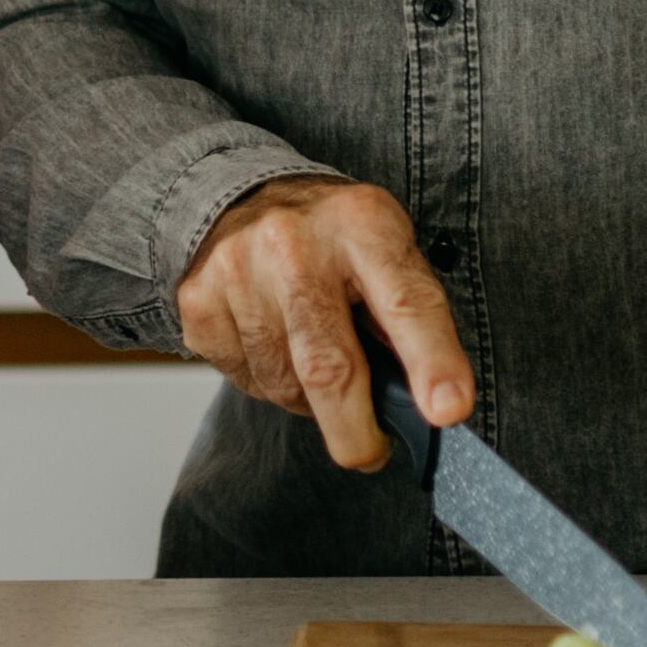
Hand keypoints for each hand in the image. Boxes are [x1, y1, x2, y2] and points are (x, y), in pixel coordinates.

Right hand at [173, 178, 469, 472]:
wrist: (239, 193)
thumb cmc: (330, 236)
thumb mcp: (384, 248)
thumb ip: (408, 316)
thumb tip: (428, 403)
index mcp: (361, 223)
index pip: (405, 302)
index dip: (431, 360)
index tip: (448, 411)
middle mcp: (294, 243)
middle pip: (328, 367)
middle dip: (356, 430)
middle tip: (371, 453)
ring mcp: (238, 271)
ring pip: (283, 384)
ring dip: (309, 401)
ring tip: (315, 365)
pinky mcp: (198, 300)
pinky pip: (243, 380)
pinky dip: (268, 384)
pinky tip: (275, 345)